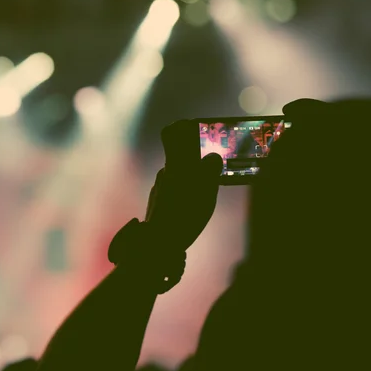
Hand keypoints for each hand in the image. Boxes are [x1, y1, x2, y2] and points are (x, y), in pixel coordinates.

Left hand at [146, 120, 222, 251]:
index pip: (173, 132)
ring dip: (193, 175)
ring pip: (179, 172)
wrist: (157, 244)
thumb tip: (213, 157)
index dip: (184, 126)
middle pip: (180, 153)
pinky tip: (195, 202)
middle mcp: (166, 172)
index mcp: (176, 164)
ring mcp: (161, 186)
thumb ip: (210, 172)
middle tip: (213, 162)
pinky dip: (187, 189)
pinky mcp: (159, 200)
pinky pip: (175, 187)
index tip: (197, 127)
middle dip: (197, 155)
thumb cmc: (184, 216)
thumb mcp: (205, 193)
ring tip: (209, 187)